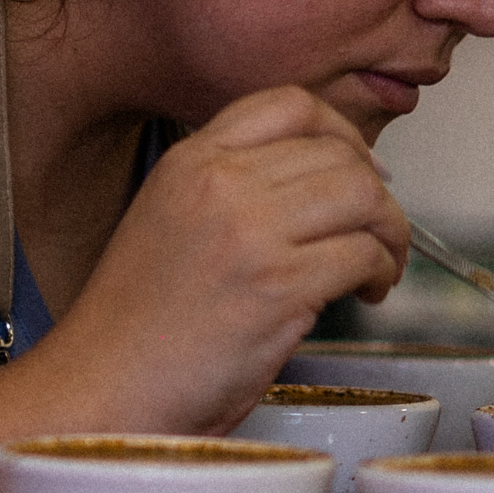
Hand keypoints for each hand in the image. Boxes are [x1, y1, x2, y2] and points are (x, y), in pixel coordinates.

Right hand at [28, 84, 407, 435]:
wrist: (102, 388)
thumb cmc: (136, 328)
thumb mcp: (169, 222)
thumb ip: (233, 193)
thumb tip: (322, 192)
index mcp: (189, 161)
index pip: (290, 104)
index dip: (341, 133)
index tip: (359, 169)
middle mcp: (219, 182)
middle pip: (340, 152)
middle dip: (378, 193)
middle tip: (378, 233)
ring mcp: (249, 231)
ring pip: (365, 195)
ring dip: (391, 231)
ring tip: (378, 267)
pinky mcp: (278, 286)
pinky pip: (364, 253)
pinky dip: (381, 272)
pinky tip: (366, 293)